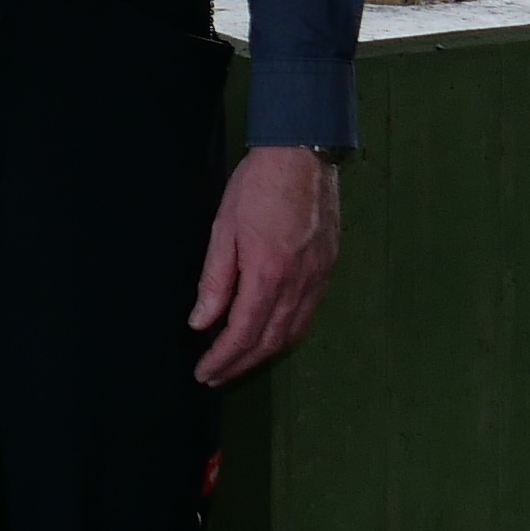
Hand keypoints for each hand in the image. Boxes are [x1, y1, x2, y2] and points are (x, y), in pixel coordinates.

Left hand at [190, 146, 341, 386]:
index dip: (223, 359)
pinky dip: (286, 334)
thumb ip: (215, 280)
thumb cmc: (255, 186)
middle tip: (215, 377)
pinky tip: (269, 335)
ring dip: (264, 354)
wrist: (302, 154)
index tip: (204, 373)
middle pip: (270, 341)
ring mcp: (319, 278)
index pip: (243, 333)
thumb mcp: (223, 229)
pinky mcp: (329, 269)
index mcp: (268, 274)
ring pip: (293, 333)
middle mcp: (299, 284)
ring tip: (238, 363)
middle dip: (241, 364)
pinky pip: (308, 315)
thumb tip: (201, 323)